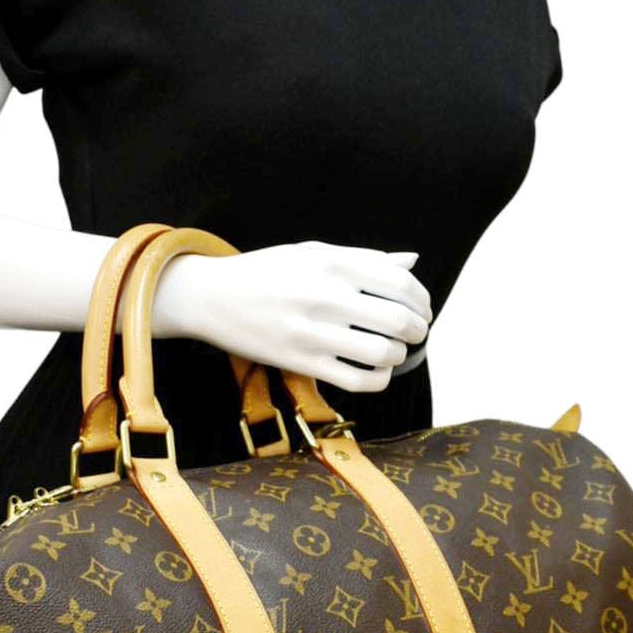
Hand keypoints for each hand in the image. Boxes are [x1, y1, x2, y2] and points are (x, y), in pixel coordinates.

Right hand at [148, 240, 432, 393]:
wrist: (211, 296)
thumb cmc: (265, 271)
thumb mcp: (312, 252)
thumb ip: (363, 257)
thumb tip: (412, 260)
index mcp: (334, 263)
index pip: (401, 282)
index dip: (421, 300)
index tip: (421, 310)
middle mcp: (326, 295)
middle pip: (398, 319)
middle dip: (417, 330)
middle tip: (414, 334)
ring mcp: (314, 331)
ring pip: (382, 353)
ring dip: (398, 355)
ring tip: (393, 352)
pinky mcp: (301, 362)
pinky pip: (357, 380)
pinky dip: (378, 380)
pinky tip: (376, 372)